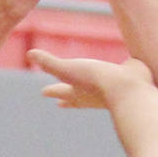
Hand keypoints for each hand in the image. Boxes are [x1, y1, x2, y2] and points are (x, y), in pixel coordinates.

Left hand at [28, 47, 153, 108]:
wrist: (128, 90)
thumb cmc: (95, 82)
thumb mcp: (68, 70)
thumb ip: (49, 63)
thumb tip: (29, 54)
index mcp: (78, 93)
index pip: (61, 91)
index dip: (53, 90)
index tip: (44, 92)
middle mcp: (93, 95)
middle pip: (77, 98)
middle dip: (69, 98)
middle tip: (61, 103)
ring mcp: (111, 90)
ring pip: (97, 93)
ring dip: (92, 94)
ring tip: (92, 92)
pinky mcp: (128, 81)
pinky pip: (120, 79)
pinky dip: (119, 77)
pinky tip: (124, 73)